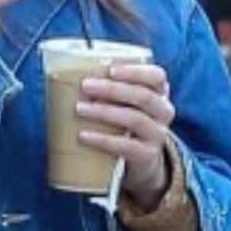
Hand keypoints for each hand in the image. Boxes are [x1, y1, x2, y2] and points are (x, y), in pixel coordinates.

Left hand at [73, 53, 175, 204]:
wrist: (141, 161)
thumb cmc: (126, 123)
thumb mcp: (125, 104)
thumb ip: (110, 89)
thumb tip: (67, 74)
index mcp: (159, 93)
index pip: (156, 75)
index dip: (135, 71)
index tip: (110, 69)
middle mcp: (163, 111)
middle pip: (143, 96)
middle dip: (112, 89)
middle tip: (85, 85)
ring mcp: (157, 134)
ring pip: (134, 119)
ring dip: (104, 112)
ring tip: (79, 109)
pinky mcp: (147, 155)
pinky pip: (126, 146)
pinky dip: (102, 139)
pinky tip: (83, 135)